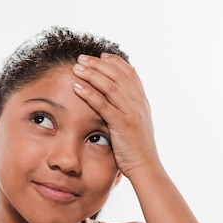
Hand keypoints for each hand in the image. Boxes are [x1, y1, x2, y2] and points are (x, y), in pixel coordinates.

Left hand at [72, 53, 158, 176]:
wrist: (146, 167)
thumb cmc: (137, 150)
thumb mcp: (136, 126)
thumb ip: (128, 112)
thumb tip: (116, 104)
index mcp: (142, 102)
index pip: (130, 74)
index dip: (115, 62)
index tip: (102, 55)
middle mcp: (138, 104)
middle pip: (118, 75)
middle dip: (98, 64)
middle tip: (82, 58)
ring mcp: (131, 113)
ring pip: (110, 86)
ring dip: (92, 74)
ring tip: (77, 67)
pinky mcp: (122, 124)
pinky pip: (103, 104)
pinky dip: (89, 93)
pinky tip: (77, 86)